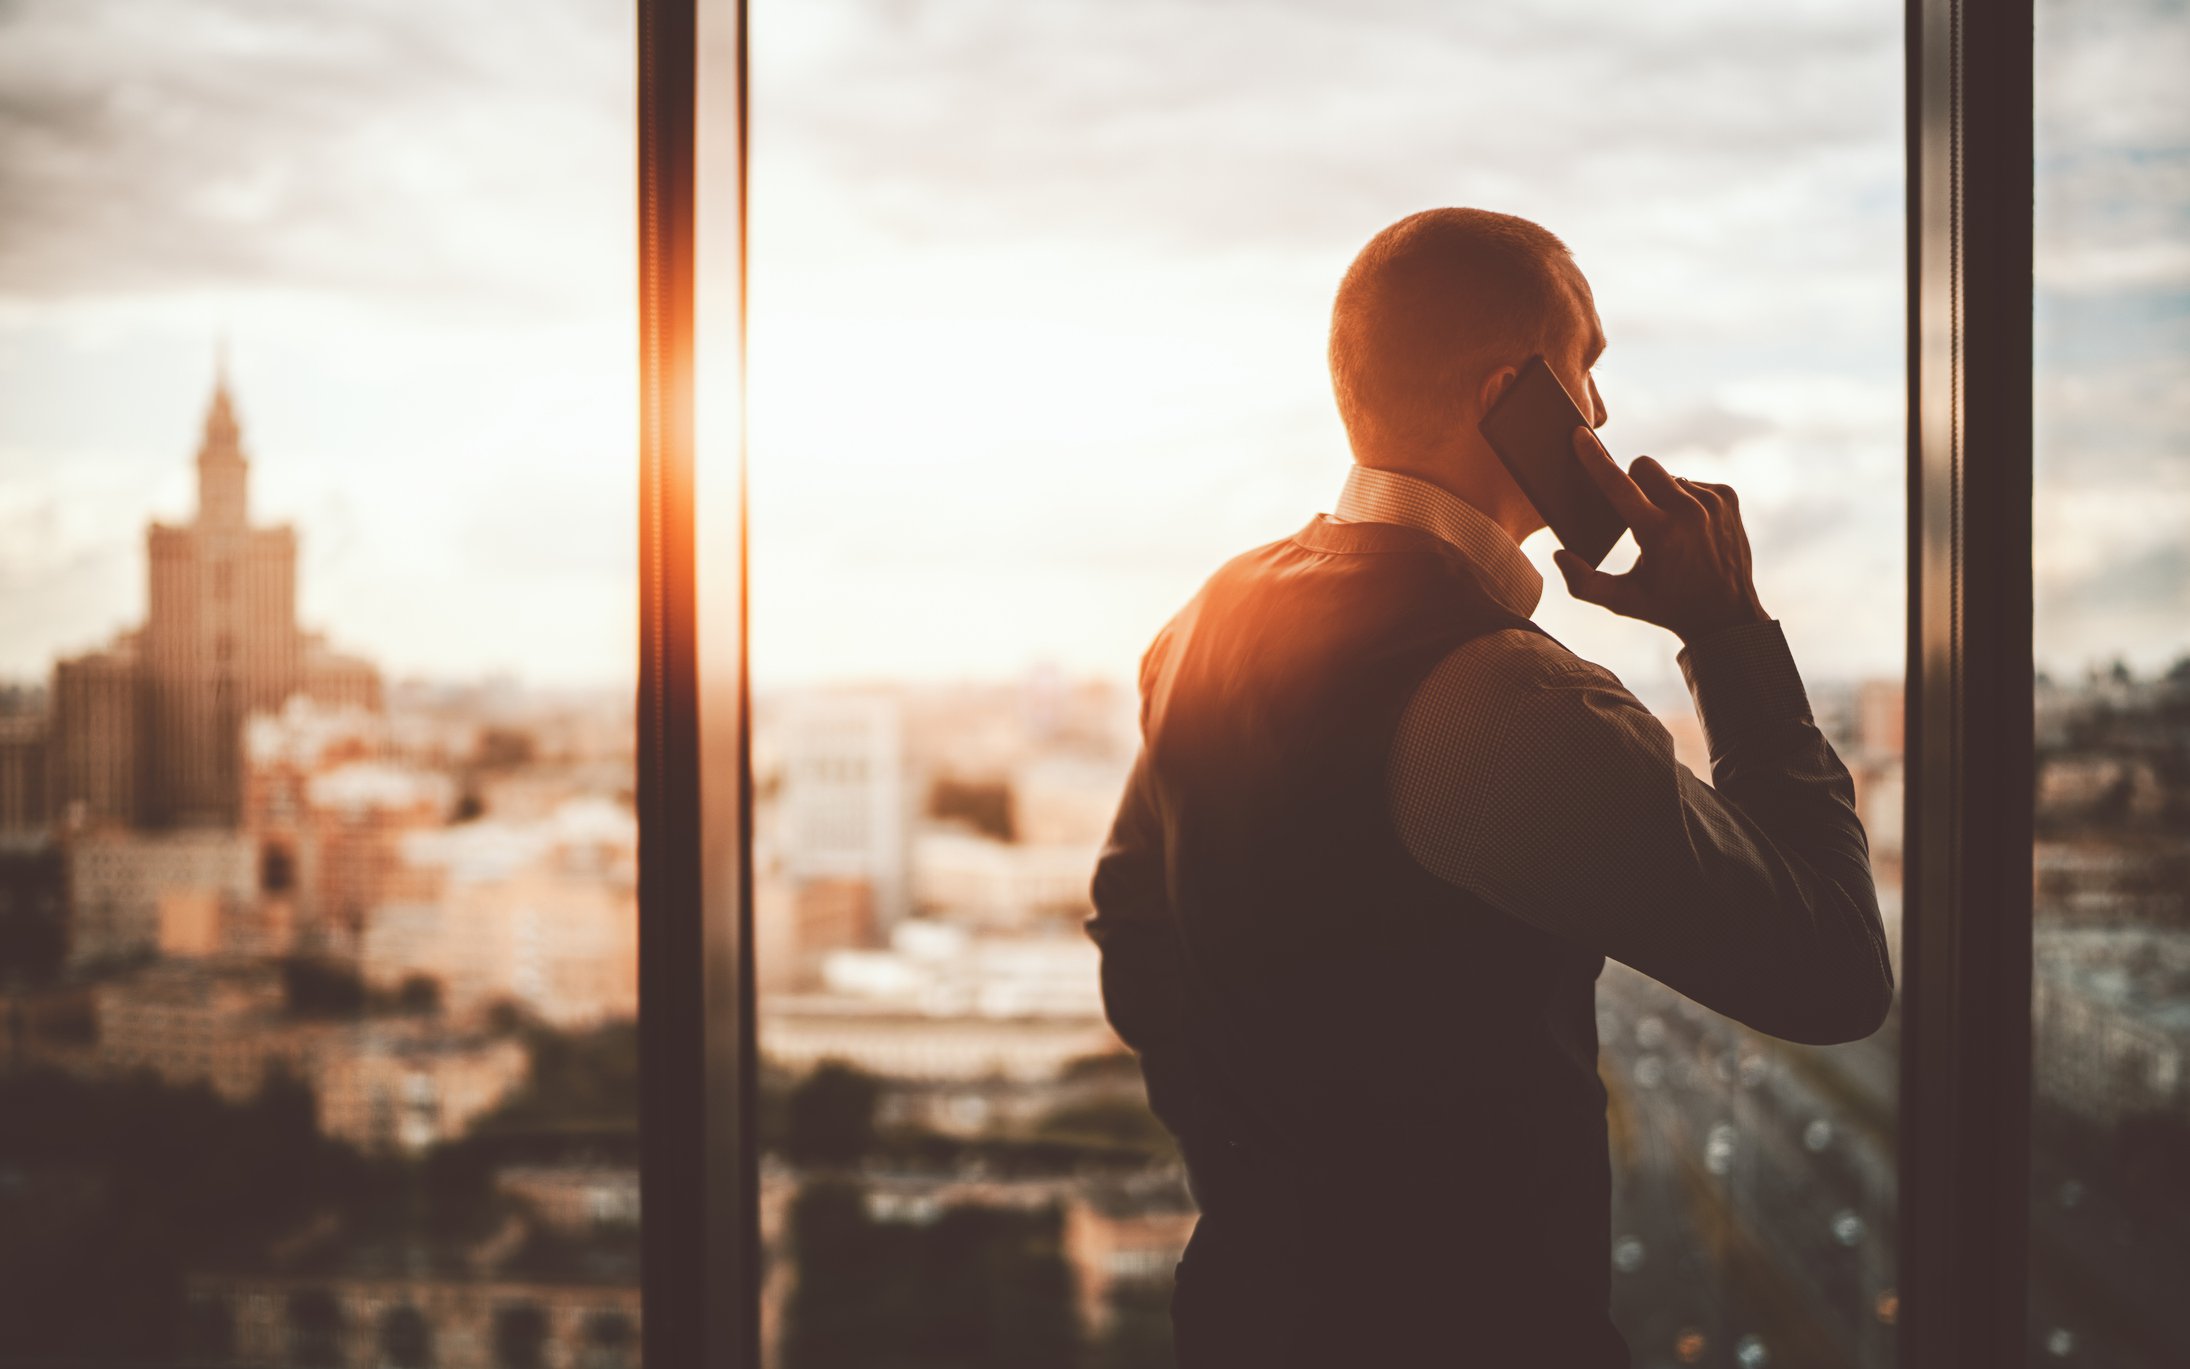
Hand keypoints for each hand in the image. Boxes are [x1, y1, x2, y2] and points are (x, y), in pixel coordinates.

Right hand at [1553, 425, 1769, 645]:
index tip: (1580, 436)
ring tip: (1669, 528)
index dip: (1595, 459)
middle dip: (1633, 483)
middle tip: (1638, 515)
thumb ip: (1583, 583)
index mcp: (1658, 533)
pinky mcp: (1728, 496)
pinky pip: (1692, 480)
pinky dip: (1684, 499)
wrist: (1727, 615)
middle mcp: (1688, 512)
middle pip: (1643, 467)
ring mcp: (1712, 502)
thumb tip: (1559, 555)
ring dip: (1660, 495)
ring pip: (1668, 475)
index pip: (1618, 486)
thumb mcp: (1621, 602)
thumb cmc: (1667, 606)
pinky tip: (1689, 527)